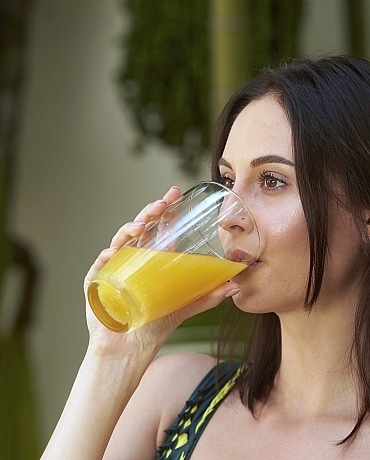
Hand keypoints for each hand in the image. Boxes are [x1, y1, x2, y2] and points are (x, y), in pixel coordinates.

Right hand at [83, 186, 240, 356]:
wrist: (129, 351)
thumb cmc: (153, 326)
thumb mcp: (182, 306)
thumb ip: (206, 296)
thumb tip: (235, 286)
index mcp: (147, 260)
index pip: (156, 230)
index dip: (164, 212)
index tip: (175, 196)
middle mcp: (129, 260)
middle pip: (139, 230)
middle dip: (150, 213)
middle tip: (164, 203)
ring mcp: (112, 269)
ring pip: (119, 243)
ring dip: (129, 230)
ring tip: (143, 224)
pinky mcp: (96, 283)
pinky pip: (99, 267)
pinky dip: (106, 258)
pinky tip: (113, 252)